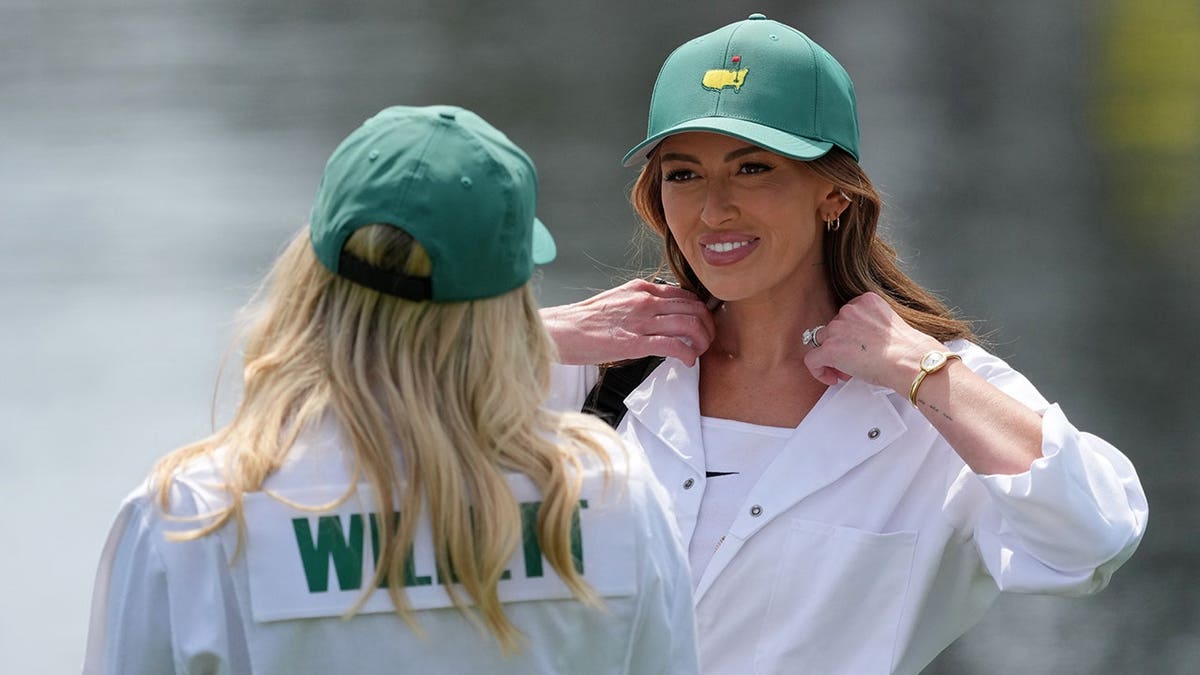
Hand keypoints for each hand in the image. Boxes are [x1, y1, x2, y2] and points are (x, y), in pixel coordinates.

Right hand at [540, 279, 715, 365]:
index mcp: (641, 288)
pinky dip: (688, 354)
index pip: (684, 293)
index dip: (700, 309)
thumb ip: (640, 304)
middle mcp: (645, 300)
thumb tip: (659, 317)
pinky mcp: (635, 342)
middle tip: (707, 339)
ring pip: (689, 324)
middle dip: (707, 324)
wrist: (561, 331)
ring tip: (700, 351)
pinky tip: (688, 361)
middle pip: (693, 307)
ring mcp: (641, 320)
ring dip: (702, 340)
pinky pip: (674, 345)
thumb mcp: (617, 300)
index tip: (703, 322)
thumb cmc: (584, 321)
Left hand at [802, 292, 944, 391]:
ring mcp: (838, 327)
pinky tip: (831, 378)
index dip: (849, 335)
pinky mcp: (830, 348)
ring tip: (845, 372)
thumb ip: (869, 326)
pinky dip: (818, 370)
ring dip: (830, 356)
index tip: (857, 349)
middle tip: (852, 363)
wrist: (909, 360)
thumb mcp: (888, 326)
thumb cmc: (907, 350)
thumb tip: (859, 344)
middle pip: (833, 328)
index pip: (846, 316)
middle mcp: (849, 310)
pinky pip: (812, 359)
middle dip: (840, 346)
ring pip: (821, 342)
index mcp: (865, 300)